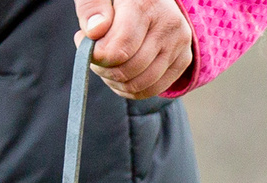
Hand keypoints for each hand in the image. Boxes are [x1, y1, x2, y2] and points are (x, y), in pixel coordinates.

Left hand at [77, 0, 193, 98]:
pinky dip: (130, 88)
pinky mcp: (184, 59)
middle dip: (103, 67)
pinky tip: (120, 72)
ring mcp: (179, 43)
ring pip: (140, 84)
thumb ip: (92, 6)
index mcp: (146, 4)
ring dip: (115, 80)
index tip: (83, 41)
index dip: (96, 55)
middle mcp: (168, 24)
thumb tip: (95, 31)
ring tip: (106, 62)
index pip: (119, 49)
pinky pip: (152, 89)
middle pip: (128, 69)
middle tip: (94, 53)